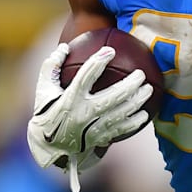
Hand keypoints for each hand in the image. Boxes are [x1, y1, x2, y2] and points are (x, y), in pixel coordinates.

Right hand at [27, 43, 152, 168]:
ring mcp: (92, 128)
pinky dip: (134, 122)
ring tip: (149, 89)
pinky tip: (144, 114)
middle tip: (141, 74)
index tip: (111, 51)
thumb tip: (65, 47)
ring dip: (137, 102)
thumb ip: (52, 65)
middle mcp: (82, 114)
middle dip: (130, 85)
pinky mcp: (98, 138)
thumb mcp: (43, 87)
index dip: (98, 62)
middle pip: (112, 97)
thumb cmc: (47, 110)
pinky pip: (120, 130)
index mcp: (69, 99)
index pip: (85, 77)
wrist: (46, 145)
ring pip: (120, 114)